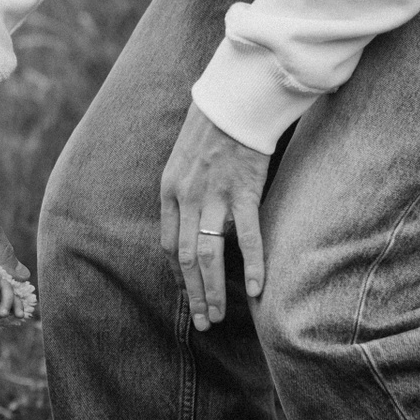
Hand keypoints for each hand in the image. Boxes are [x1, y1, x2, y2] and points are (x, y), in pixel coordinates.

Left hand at [158, 102, 268, 330]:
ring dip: (213, 290)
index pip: (167, 245)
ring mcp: (214, 195)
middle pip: (184, 258)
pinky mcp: (244, 190)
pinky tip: (253, 290)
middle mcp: (186, 197)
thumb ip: (184, 192)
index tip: (188, 294)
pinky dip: (251, 265)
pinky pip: (246, 236)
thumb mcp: (183, 160)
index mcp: (169, 191)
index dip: (177, 274)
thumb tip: (192, 222)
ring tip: (218, 316)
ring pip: (208, 255)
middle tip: (203, 322)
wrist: (236, 97)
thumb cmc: (212, 126)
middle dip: (193, 294)